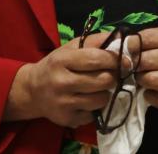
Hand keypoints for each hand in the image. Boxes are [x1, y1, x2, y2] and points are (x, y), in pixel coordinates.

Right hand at [4, 32, 119, 126]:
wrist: (32, 90)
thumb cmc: (56, 65)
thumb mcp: (70, 48)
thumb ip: (95, 41)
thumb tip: (122, 37)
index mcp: (62, 60)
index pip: (96, 59)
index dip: (114, 60)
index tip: (125, 61)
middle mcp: (61, 82)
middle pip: (103, 80)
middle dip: (112, 76)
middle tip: (110, 74)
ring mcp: (64, 103)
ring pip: (101, 99)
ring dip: (105, 92)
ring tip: (98, 88)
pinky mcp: (68, 119)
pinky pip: (94, 114)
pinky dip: (95, 107)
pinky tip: (87, 100)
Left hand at [135, 26, 157, 110]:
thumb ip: (155, 35)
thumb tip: (127, 41)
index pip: (148, 39)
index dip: (131, 45)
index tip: (124, 50)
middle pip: (147, 60)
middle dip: (134, 64)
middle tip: (131, 66)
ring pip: (153, 80)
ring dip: (141, 80)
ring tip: (142, 78)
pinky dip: (150, 97)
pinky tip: (150, 92)